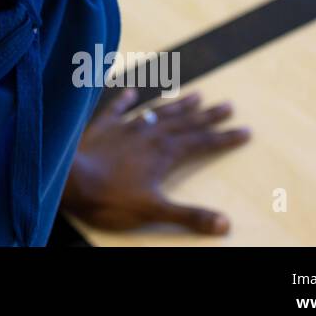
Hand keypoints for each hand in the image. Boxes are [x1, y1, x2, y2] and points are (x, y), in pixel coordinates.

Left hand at [61, 88, 250, 234]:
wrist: (71, 180)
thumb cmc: (111, 197)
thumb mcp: (154, 211)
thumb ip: (189, 215)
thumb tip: (225, 224)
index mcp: (165, 153)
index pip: (202, 142)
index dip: (224, 138)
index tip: (245, 130)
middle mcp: (150, 134)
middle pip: (185, 122)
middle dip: (208, 115)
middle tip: (228, 105)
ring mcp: (126, 127)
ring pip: (158, 111)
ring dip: (178, 104)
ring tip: (196, 93)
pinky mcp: (103, 126)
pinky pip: (117, 108)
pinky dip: (126, 99)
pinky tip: (132, 91)